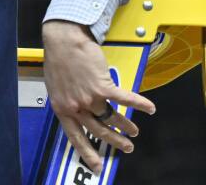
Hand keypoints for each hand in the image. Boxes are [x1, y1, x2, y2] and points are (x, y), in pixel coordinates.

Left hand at [42, 20, 156, 174]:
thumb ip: (67, 100)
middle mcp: (76, 107)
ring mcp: (90, 97)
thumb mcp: (55, 86)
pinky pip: (124, 99)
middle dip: (114, 141)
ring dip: (125, 125)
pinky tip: (150, 108)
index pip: (76, 137)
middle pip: (98, 131)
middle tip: (126, 147)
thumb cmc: (57, 58)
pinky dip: (139, 103)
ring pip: (112, 117)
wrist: (63, 39)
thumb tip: (77, 108)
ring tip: (134, 132)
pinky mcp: (103, 85)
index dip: (87, 152)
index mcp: (62, 109)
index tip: (96, 165)